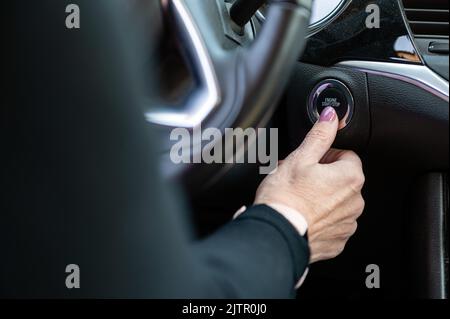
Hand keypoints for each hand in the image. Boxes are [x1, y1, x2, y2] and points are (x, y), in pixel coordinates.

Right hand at [255, 107, 364, 262]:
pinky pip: (331, 223)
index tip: (308, 163)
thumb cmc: (285, 197)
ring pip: (336, 201)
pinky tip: (302, 215)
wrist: (275, 234)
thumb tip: (331, 116)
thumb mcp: (300, 158)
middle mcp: (355, 202)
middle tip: (298, 180)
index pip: (345, 155)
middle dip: (322, 177)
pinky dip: (319, 219)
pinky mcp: (337, 241)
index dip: (324, 156)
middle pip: (341, 179)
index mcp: (350, 177)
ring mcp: (347, 224)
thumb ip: (319, 135)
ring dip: (321, 198)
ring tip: (297, 199)